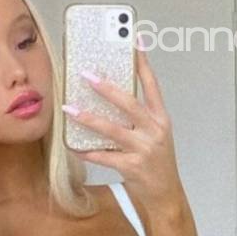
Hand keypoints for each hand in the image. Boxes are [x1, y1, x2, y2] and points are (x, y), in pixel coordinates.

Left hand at [62, 46, 184, 209]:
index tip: (134, 40)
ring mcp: (144, 149)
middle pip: (129, 103)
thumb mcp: (155, 136)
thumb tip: (111, 99)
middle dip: (106, 88)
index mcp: (161, 119)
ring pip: (113, 130)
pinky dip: (88, 152)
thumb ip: (139, 119)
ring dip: (89, 118)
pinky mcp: (132, 167)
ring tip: (70, 109)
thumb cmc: (157, 164)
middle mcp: (154, 131)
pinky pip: (105, 157)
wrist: (166, 195)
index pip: (152, 85)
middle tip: (87, 75)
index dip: (143, 62)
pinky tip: (74, 146)